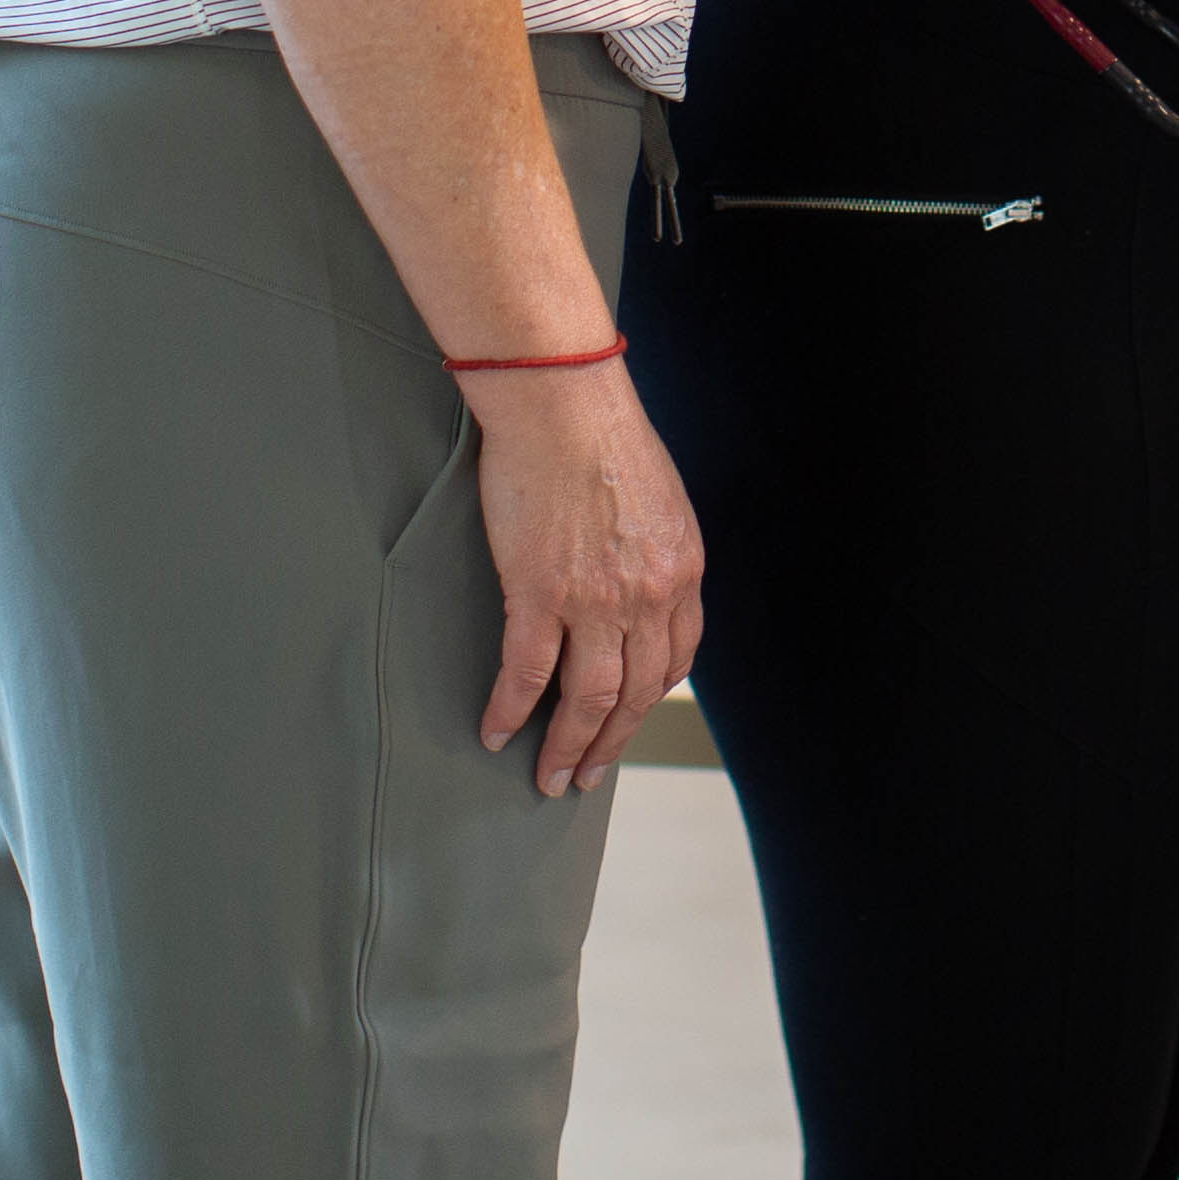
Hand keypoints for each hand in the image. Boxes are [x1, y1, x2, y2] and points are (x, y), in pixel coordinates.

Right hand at [466, 360, 703, 795]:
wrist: (564, 402)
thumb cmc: (603, 432)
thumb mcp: (658, 496)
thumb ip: (654, 545)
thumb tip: (637, 571)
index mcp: (681, 570)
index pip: (676, 657)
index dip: (652, 694)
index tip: (631, 716)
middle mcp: (648, 596)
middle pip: (636, 692)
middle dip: (612, 742)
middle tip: (588, 776)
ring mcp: (595, 601)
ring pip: (587, 698)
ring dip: (568, 747)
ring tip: (550, 777)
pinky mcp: (539, 595)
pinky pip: (528, 673)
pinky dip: (511, 711)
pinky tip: (497, 733)